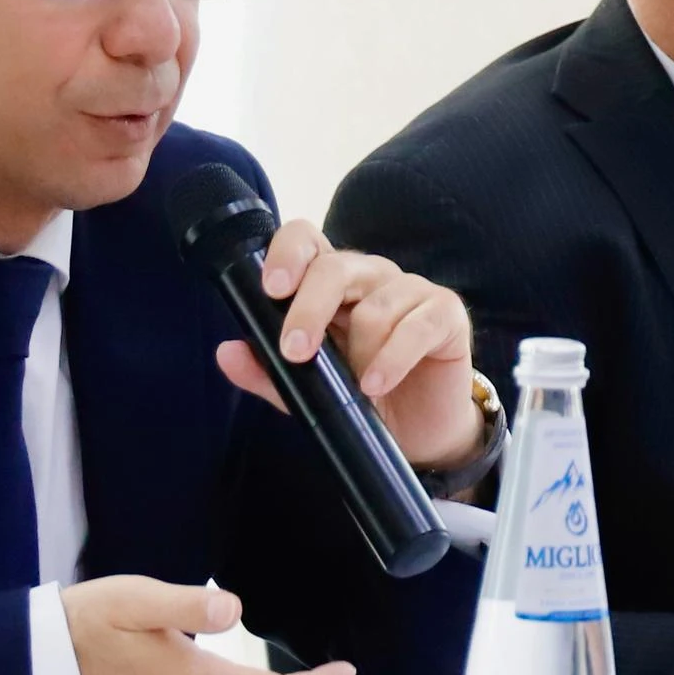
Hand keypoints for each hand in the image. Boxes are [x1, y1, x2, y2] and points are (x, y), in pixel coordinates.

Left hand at [210, 220, 485, 469]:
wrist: (421, 433)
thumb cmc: (363, 397)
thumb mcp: (308, 389)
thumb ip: (268, 371)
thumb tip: (226, 353)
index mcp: (332, 282)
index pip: (307, 240)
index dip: (287, 254)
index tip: (271, 289)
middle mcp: (370, 276)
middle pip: (335, 268)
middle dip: (309, 310)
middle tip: (295, 351)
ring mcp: (412, 290)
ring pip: (375, 305)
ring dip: (360, 351)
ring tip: (358, 387)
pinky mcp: (446, 313)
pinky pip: (417, 326)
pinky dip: (393, 358)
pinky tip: (377, 384)